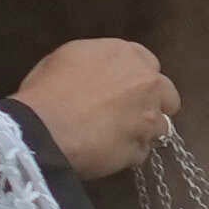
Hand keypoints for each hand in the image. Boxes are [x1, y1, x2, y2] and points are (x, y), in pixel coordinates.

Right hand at [12, 37, 175, 172]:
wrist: (41, 128)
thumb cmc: (46, 90)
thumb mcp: (65, 58)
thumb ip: (96, 62)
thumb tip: (101, 73)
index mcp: (126, 55)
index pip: (148, 63)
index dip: (136, 78)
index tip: (124, 88)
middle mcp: (146, 83)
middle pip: (168, 95)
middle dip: (154, 104)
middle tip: (130, 114)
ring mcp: (147, 118)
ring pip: (160, 127)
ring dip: (143, 132)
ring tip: (116, 138)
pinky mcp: (140, 149)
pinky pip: (141, 152)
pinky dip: (129, 153)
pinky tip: (107, 153)